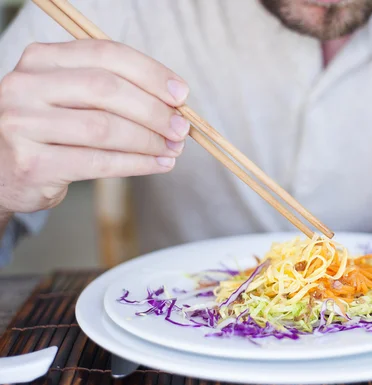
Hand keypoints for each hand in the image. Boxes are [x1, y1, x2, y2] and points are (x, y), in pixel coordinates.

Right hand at [0, 40, 190, 213]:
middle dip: (154, 110)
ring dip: (149, 140)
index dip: (150, 73)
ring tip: (173, 149)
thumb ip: (111, 91)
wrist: (1, 169)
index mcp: (41, 60)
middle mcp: (26, 86)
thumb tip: (174, 102)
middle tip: (181, 128)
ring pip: (104, 128)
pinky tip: (158, 164)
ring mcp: (24, 125)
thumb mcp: (69, 97)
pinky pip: (98, 163)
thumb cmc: (49, 130)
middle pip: (106, 89)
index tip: (181, 94)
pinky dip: (137, 164)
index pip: (105, 54)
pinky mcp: (33, 164)